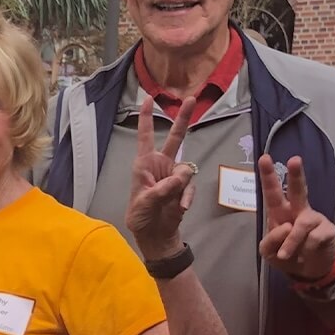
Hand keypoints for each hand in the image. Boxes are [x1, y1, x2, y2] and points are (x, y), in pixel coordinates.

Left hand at [126, 96, 198, 260]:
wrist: (156, 236)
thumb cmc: (141, 217)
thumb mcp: (146, 203)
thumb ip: (163, 188)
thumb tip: (182, 175)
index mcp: (144, 164)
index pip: (146, 136)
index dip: (147, 117)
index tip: (149, 98)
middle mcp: (160, 165)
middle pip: (175, 138)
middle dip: (184, 118)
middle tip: (192, 98)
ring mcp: (174, 176)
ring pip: (186, 169)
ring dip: (181, 186)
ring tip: (173, 201)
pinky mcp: (184, 188)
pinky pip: (190, 187)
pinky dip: (186, 197)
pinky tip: (181, 208)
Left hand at [256, 155, 334, 280]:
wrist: (311, 270)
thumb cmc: (288, 255)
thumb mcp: (269, 253)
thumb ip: (269, 242)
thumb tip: (286, 227)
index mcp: (280, 212)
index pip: (272, 192)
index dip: (268, 175)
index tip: (264, 158)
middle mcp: (299, 210)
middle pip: (298, 190)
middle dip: (296, 175)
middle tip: (295, 160)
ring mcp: (315, 219)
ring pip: (302, 223)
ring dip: (291, 242)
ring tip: (286, 255)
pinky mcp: (328, 230)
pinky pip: (313, 239)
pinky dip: (305, 251)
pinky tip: (306, 254)